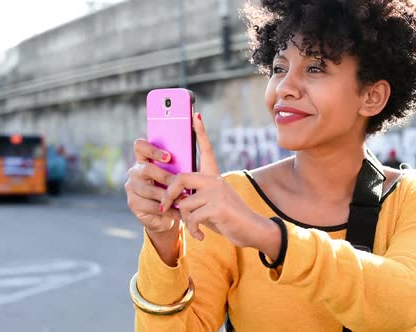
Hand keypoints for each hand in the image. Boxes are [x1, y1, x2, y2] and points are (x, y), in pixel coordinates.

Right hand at [125, 139, 181, 235]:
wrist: (168, 214)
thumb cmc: (174, 189)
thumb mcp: (176, 176)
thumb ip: (178, 166)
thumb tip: (190, 159)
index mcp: (144, 159)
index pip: (140, 146)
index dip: (153, 150)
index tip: (169, 157)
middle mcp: (135, 171)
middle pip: (147, 169)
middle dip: (166, 176)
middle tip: (180, 183)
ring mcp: (132, 188)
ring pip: (150, 190)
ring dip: (169, 195)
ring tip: (184, 199)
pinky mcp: (133, 203)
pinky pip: (152, 206)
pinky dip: (169, 209)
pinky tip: (180, 212)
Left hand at [159, 113, 265, 247]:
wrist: (251, 231)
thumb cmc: (227, 218)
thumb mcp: (211, 204)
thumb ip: (196, 197)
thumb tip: (173, 199)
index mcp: (214, 176)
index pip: (206, 150)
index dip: (200, 132)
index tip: (195, 115)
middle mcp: (216, 180)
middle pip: (181, 178)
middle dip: (168, 194)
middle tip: (164, 207)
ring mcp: (217, 193)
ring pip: (184, 204)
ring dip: (186, 220)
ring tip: (195, 228)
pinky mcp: (218, 207)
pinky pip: (192, 218)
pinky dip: (193, 230)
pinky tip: (200, 235)